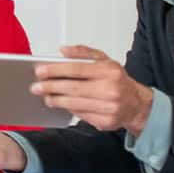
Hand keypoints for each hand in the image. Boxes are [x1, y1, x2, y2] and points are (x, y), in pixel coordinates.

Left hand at [29, 45, 154, 133]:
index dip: (55, 70)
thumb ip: (84, 53)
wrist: (137, 104)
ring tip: (46, 96)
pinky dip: (69, 110)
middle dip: (50, 87)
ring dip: (56, 100)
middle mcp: (110, 89)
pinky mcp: (105, 122)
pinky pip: (81, 116)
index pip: (77, 69)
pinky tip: (61, 104)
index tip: (40, 71)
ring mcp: (109, 107)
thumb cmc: (118, 81)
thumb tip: (63, 50)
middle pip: (73, 88)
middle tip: (36, 86)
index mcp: (109, 71)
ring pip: (74, 104)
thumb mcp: (105, 61)